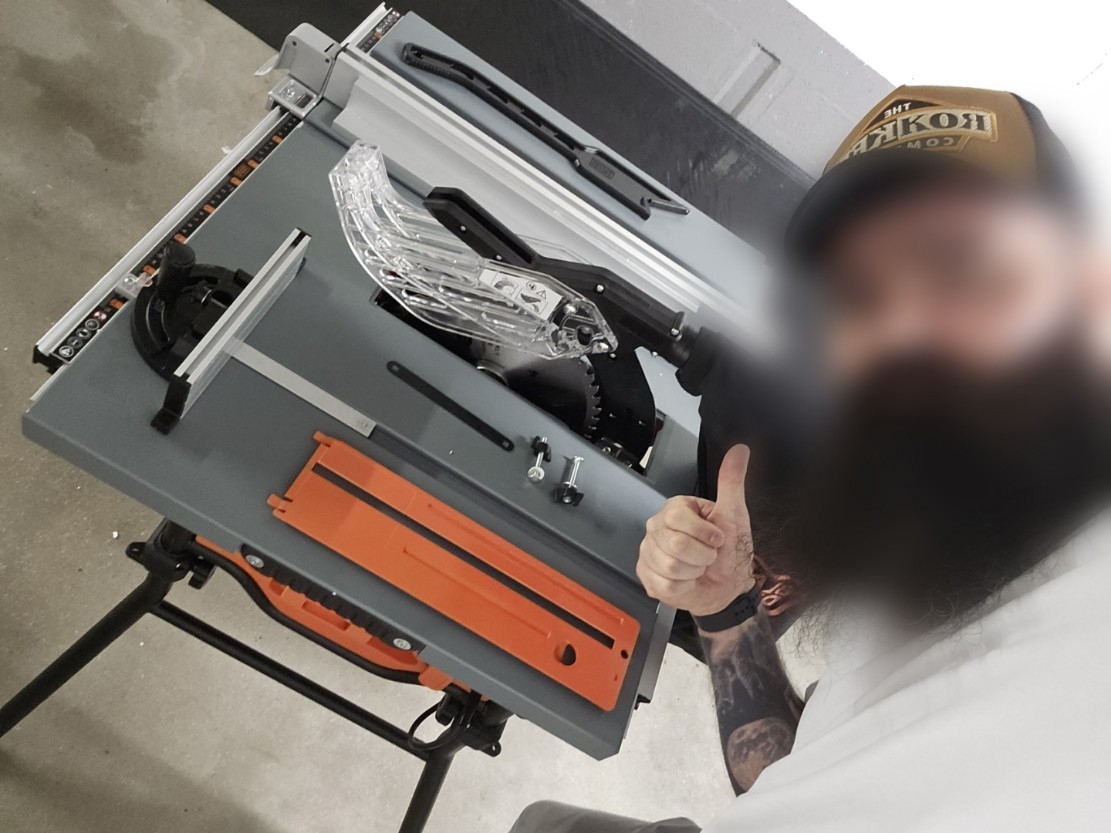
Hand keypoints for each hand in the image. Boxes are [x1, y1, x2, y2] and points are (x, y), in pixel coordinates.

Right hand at [636, 445, 756, 615]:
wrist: (727, 587)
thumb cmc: (730, 552)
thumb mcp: (734, 515)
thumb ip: (732, 482)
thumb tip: (740, 450)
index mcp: (675, 510)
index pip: (678, 517)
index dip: (704, 533)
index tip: (717, 538)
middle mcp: (657, 528)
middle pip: (674, 544)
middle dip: (702, 555)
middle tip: (708, 555)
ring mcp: (649, 552)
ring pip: (670, 566)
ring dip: (693, 571)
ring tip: (698, 568)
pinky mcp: (647, 575)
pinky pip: (664, 583)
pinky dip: (683, 586)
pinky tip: (687, 580)